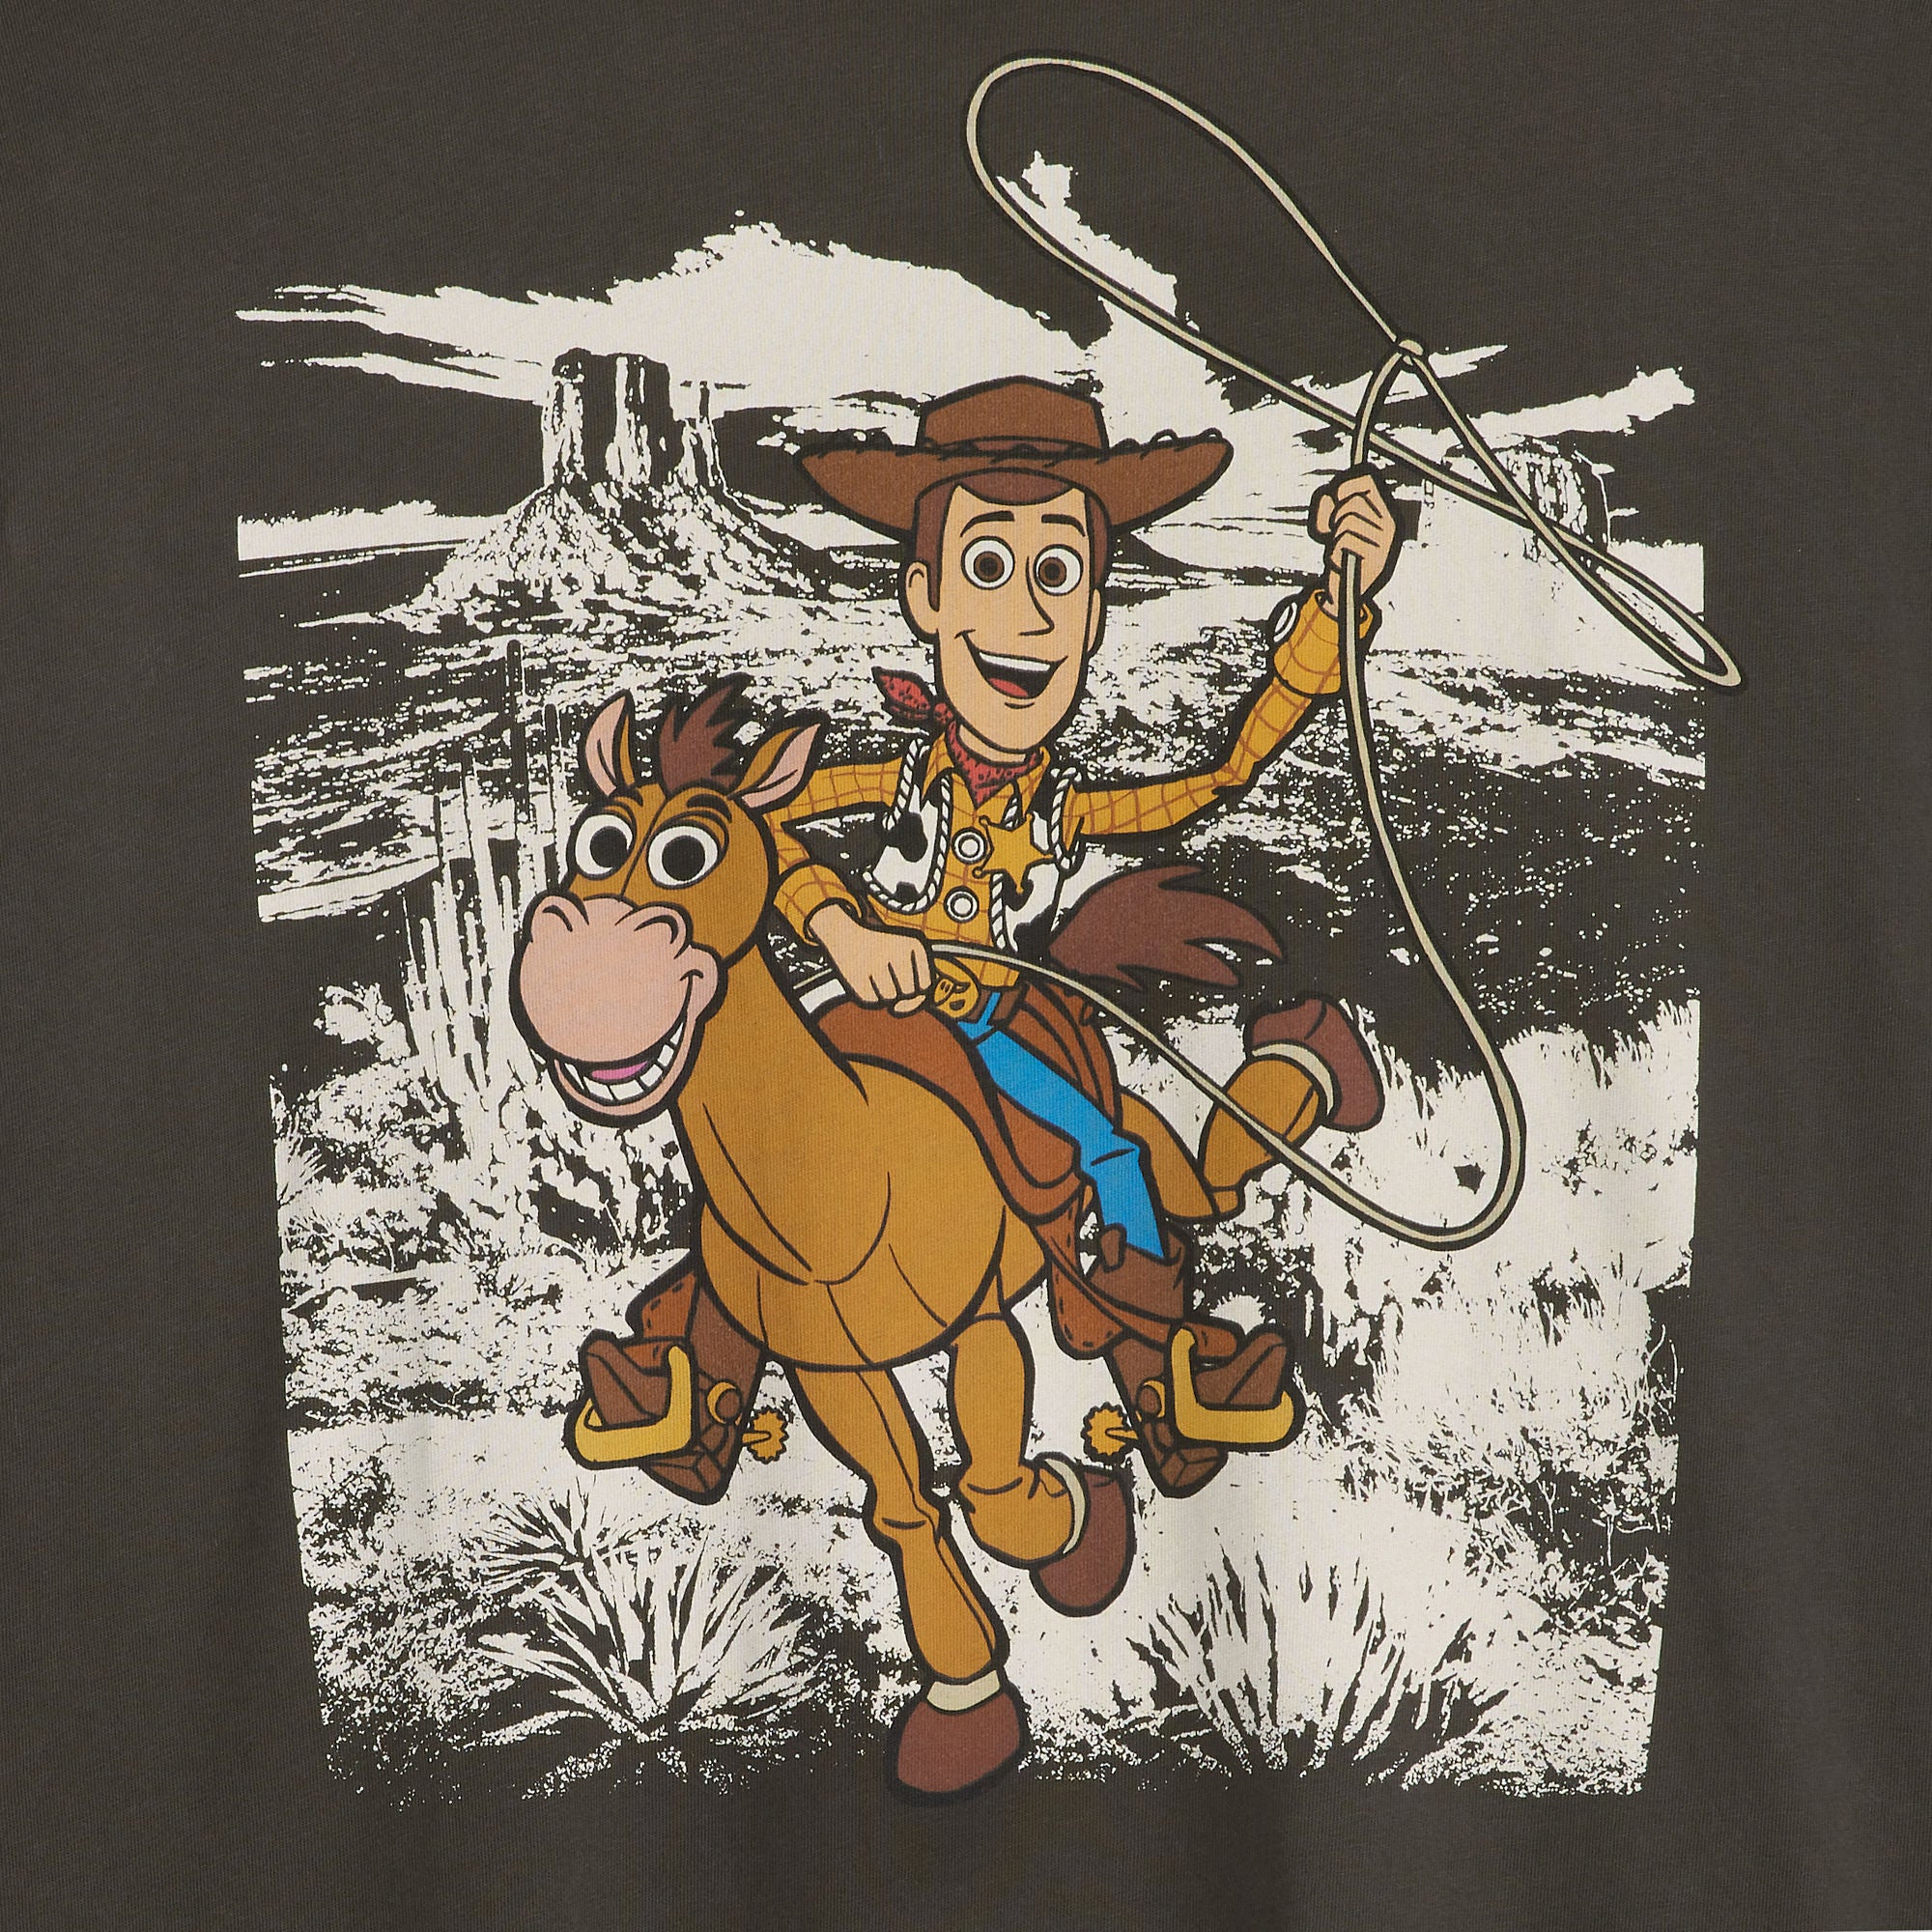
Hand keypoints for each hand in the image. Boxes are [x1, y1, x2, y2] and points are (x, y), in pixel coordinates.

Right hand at [808, 903, 931, 1014]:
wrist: (846, 934)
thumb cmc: (884, 950)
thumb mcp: (907, 959)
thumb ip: (915, 989)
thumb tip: (898, 1009)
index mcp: (914, 944)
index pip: (925, 984)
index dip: (914, 984)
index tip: (903, 970)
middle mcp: (897, 951)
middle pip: (908, 993)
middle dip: (899, 988)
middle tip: (886, 970)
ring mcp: (876, 963)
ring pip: (890, 999)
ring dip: (883, 992)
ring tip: (875, 972)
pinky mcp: (857, 976)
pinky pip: (872, 1001)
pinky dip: (869, 993)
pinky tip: (864, 976)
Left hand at [1312, 468, 1398, 613]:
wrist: (1345, 596)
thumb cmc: (1340, 558)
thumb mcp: (1336, 526)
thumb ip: (1331, 505)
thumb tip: (1329, 494)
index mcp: (1385, 514)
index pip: (1367, 479)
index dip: (1344, 486)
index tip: (1335, 498)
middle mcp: (1390, 526)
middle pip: (1353, 501)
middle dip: (1335, 517)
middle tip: (1334, 534)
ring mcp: (1384, 542)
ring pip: (1348, 521)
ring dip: (1334, 538)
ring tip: (1340, 552)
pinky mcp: (1375, 559)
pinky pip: (1345, 541)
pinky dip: (1334, 553)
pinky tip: (1340, 564)